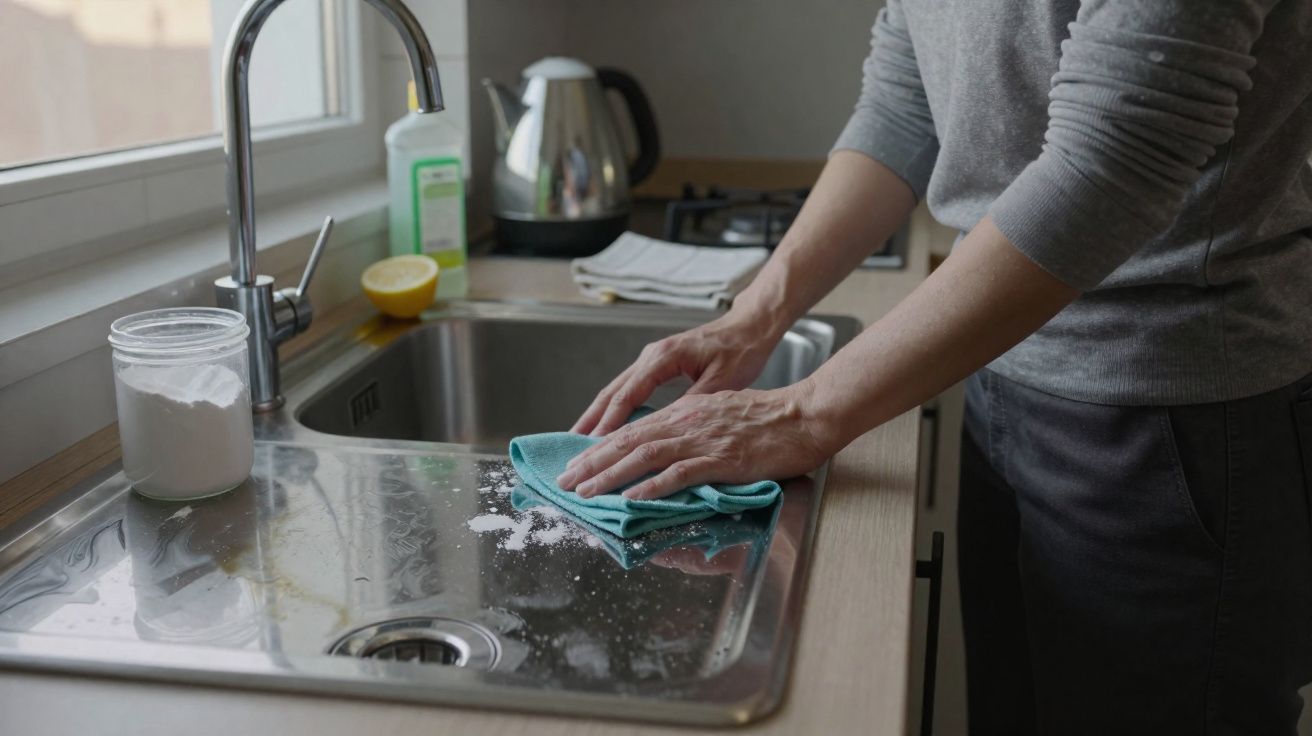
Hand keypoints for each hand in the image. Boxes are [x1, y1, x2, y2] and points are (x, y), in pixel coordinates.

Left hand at [556, 384, 837, 499]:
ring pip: (645, 455)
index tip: (577, 462)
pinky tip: (631, 498)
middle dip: (593, 461)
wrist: (805, 415)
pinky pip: (679, 473)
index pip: (634, 429)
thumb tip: (669, 447)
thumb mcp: (722, 414)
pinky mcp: (721, 459)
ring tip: (586, 490)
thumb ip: (694, 428)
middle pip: (630, 440)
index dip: (602, 447)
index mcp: (687, 412)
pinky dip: (651, 486)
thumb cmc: (771, 418)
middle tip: (565, 480)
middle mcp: (688, 421)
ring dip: (610, 474)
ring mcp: (703, 439)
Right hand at [570, 312, 783, 436]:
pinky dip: (614, 408)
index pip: (628, 394)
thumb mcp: (722, 380)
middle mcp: (652, 356)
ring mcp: (652, 359)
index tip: (594, 445)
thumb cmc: (741, 350)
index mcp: (664, 358)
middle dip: (591, 420)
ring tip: (580, 439)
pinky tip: (607, 425)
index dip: (610, 422)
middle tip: (572, 445)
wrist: (750, 326)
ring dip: (598, 414)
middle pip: (613, 391)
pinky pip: (629, 388)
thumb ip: (694, 403)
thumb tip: (670, 429)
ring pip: (617, 389)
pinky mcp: (658, 365)